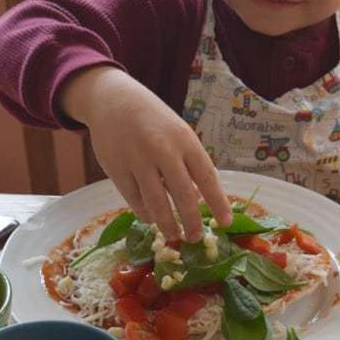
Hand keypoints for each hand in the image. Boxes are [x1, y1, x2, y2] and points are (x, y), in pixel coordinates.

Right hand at [59, 66, 232, 241]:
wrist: (113, 100)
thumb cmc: (153, 120)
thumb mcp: (177, 132)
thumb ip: (188, 162)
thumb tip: (201, 199)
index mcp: (184, 140)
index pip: (207, 177)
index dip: (218, 202)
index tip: (226, 222)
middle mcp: (163, 150)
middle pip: (183, 195)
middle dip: (192, 221)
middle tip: (195, 238)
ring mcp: (138, 160)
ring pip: (156, 203)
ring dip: (167, 224)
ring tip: (174, 235)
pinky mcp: (116, 169)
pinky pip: (134, 199)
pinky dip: (145, 213)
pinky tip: (151, 218)